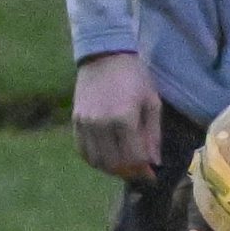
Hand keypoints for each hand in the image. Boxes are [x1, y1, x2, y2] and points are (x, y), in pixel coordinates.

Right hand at [72, 49, 166, 184]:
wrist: (105, 55)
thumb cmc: (134, 78)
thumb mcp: (152, 103)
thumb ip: (153, 135)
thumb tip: (154, 162)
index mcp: (124, 118)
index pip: (133, 158)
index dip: (144, 171)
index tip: (151, 175)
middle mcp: (101, 123)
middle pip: (114, 163)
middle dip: (129, 173)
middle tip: (139, 172)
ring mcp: (85, 122)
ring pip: (97, 160)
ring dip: (111, 169)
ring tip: (124, 166)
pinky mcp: (75, 120)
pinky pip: (82, 150)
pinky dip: (94, 160)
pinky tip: (106, 158)